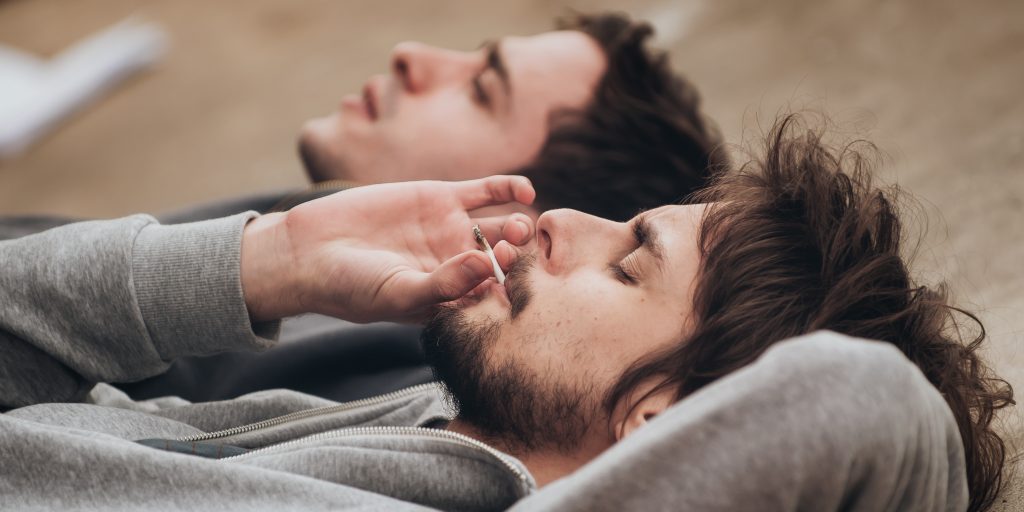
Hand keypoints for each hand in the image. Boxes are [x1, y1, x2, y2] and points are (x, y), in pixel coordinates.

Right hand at [241, 176, 534, 322]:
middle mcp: (459, 265)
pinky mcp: (442, 197)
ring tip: (520, 227)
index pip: (498, 295)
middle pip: (505, 261)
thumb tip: (486, 269)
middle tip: (517, 251)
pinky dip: (508, 189)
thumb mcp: (398, 292)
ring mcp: (452, 230)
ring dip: (516, 226)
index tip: (515, 282)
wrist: (311, 250)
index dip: (513, 289)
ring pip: (499, 226)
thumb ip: (444, 284)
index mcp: (454, 298)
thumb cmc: (352, 287)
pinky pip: (486, 191)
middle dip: (518, 257)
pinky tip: (525, 192)